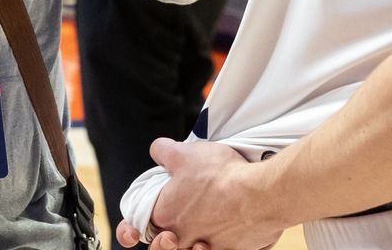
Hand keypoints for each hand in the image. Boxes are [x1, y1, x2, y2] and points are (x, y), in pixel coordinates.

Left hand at [116, 140, 282, 249]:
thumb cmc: (222, 175)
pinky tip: (219, 233)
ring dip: (189, 243)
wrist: (260, 195)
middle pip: (162, 245)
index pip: (134, 229)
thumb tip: (157, 151)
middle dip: (163, 237)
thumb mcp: (185, 152)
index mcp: (164, 215)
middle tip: (172, 224)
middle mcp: (182, 236)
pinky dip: (214, 245)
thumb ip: (163, 151)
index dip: (131, 229)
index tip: (133, 228)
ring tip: (198, 230)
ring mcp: (206, 246)